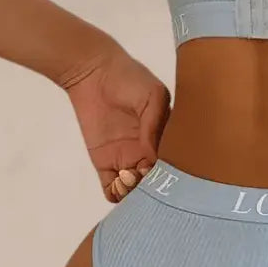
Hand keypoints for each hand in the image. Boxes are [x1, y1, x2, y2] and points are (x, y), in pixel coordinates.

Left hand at [61, 43, 170, 202]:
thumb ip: (155, 126)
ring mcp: (127, 160)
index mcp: (166, 138)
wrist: (93, 72)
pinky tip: (117, 182)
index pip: (174, 164)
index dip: (172, 173)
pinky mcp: (105, 164)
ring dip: (134, 192)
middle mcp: (149, 153)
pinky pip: (112, 189)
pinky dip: (116, 194)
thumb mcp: (152, 96)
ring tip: (129, 175)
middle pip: (156, 182)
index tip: (164, 169)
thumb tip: (154, 158)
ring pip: (136, 190)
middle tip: (144, 174)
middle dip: (154, 186)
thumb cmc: (129, 79)